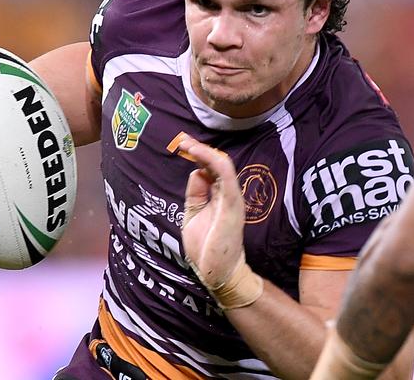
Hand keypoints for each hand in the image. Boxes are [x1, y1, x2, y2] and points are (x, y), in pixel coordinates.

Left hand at [178, 135, 245, 288]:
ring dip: (204, 151)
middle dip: (199, 149)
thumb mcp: (193, 214)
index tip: (182, 147)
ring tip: (187, 143)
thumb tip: (196, 172)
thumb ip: (196, 193)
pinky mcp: (232, 204)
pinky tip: (199, 153)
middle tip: (182, 140)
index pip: (211, 168)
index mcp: (219, 196)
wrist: (216, 272)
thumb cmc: (206, 247)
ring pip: (222, 164)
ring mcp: (231, 198)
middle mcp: (227, 194)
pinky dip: (213, 160)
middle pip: (216, 163)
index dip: (198, 156)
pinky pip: (226, 176)